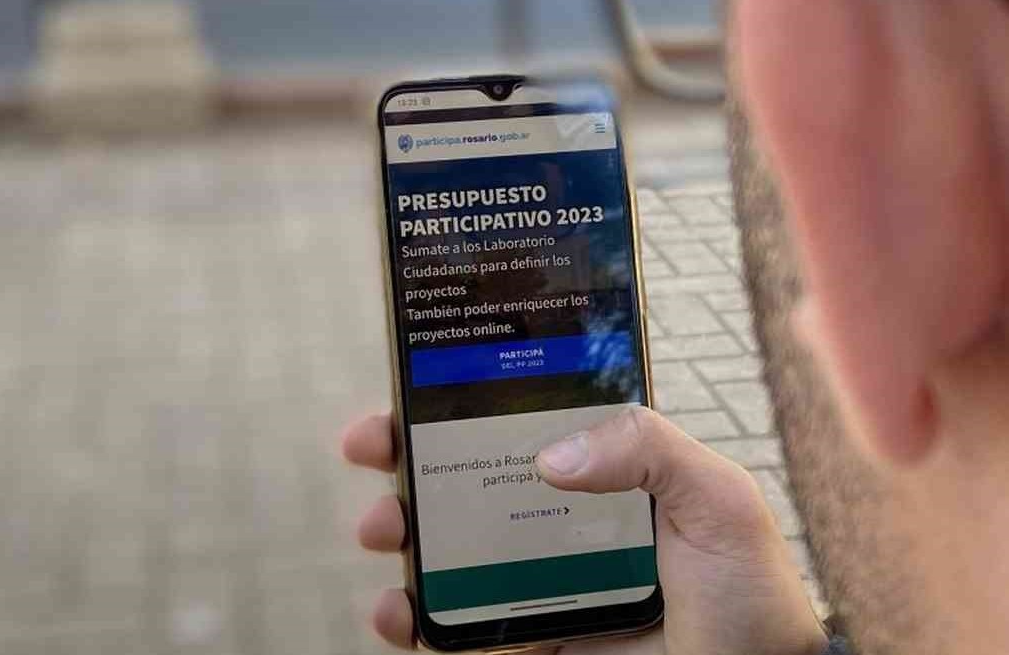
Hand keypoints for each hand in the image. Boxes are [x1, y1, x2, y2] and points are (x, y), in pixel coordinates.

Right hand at [342, 406, 826, 654]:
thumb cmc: (752, 602)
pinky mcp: (523, 643)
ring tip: (379, 529)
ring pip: (445, 549)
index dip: (463, 403)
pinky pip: (452, 626)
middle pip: (465, 480)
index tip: (415, 388)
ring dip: (397, 532)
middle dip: (407, 459)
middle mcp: (559, 525)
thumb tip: (552, 454)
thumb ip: (651, 448)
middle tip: (371, 448)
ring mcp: (535, 586)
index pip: (522, 425)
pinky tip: (397, 611)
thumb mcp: (721, 504)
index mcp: (604, 477)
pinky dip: (411, 619)